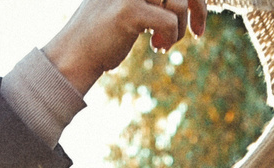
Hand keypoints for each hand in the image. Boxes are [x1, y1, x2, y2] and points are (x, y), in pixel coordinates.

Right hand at [45, 0, 207, 91]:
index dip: (195, 0)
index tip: (197, 23)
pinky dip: (170, 38)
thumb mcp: (133, 8)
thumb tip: (189, 2)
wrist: (76, 55)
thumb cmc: (106, 34)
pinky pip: (168, 22)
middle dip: (197, 9)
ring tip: (161, 44)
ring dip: (178, 30)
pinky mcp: (129, 10)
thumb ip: (155, 0)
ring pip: (177, 4)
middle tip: (196, 33)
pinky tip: (156, 46)